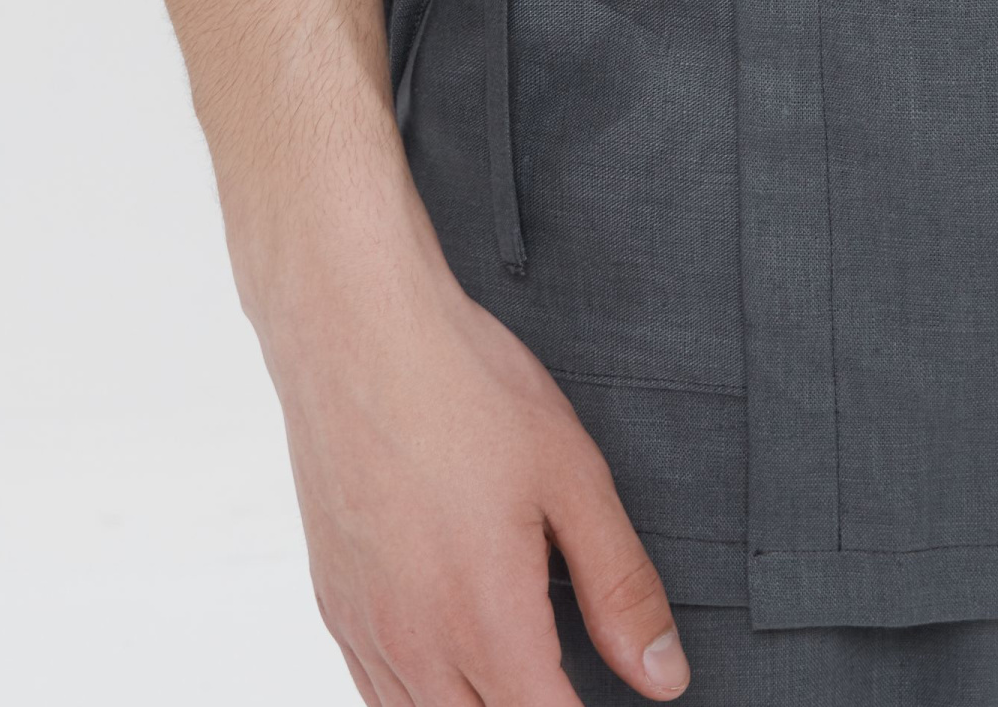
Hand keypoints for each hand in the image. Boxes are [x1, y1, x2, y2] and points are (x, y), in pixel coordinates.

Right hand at [259, 188, 690, 705]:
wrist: (355, 328)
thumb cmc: (461, 385)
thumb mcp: (572, 475)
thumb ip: (620, 586)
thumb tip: (663, 675)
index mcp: (485, 620)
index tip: (617, 699)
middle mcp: (416, 643)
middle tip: (569, 674)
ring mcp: (365, 628)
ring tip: (522, 668)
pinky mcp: (334, 603)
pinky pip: (376, 696)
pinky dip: (423, 700)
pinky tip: (456, 661)